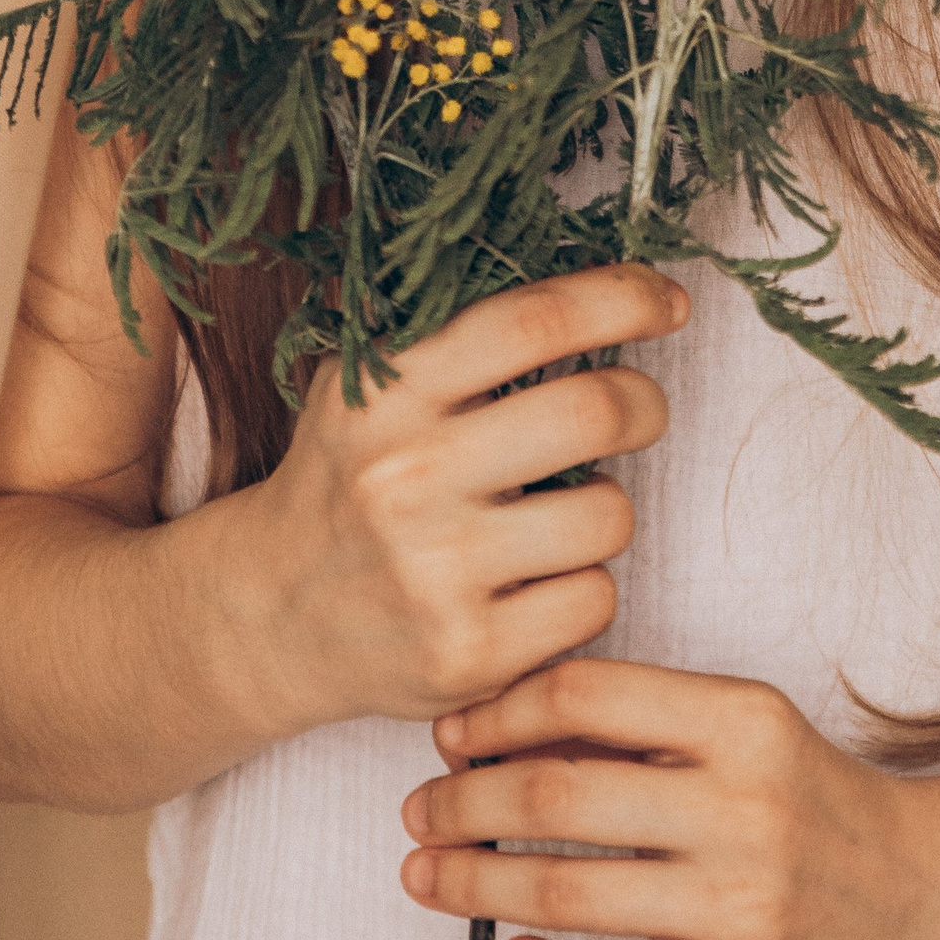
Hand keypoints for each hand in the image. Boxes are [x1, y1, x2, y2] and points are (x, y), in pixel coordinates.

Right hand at [239, 269, 684, 737]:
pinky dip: (584, 586)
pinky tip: (537, 581)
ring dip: (606, 506)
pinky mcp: (468, 655)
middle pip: (591, 412)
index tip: (668, 300)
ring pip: (607, 514)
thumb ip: (454, 334)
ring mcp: (436, 573)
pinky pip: (594, 600)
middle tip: (639, 410)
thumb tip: (593, 283)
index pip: (531, 321)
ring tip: (560, 512)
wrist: (271, 611)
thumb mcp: (366, 384)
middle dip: (643, 403)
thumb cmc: (347, 479)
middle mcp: (405, 478)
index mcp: (384, 393)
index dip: (620, 300)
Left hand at [399, 655, 939, 939]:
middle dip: (462, 804)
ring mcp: (742, 908)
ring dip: (473, 884)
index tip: (448, 734)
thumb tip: (490, 729)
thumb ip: (639, 724)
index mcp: (741, 721)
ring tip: (430, 877)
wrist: (922, 900)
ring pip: (564, 894)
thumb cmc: (805, 803)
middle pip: (555, 796)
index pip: (583, 695)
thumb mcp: (742, 730)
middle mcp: (742, 808)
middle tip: (416, 812)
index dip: (495, 712)